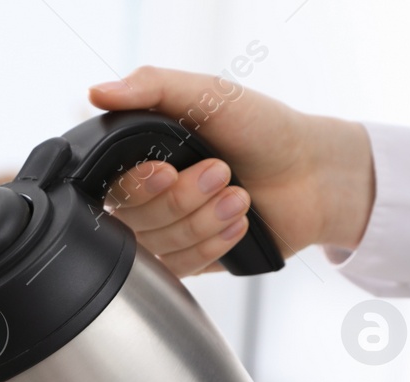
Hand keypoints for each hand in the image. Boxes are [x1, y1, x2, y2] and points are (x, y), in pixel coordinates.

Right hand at [89, 67, 374, 275]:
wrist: (312, 173)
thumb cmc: (262, 129)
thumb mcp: (209, 94)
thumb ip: (152, 86)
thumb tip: (97, 92)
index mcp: (142, 154)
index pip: (111, 184)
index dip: (138, 185)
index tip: (168, 170)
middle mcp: (146, 194)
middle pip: (133, 219)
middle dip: (184, 198)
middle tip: (223, 172)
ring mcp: (165, 229)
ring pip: (158, 244)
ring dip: (205, 219)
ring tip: (241, 197)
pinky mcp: (186, 259)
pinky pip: (178, 267)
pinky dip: (212, 244)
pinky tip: (238, 223)